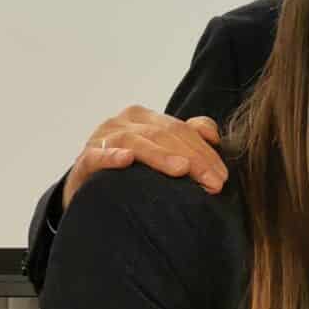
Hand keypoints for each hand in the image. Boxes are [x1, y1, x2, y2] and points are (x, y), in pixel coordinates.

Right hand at [59, 107, 225, 211]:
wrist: (87, 191)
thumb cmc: (128, 173)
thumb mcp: (159, 153)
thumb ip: (186, 138)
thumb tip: (213, 135)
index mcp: (144, 118)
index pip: (181, 129)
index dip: (205, 151)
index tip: (223, 176)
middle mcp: (123, 122)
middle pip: (164, 135)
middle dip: (193, 159)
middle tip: (213, 183)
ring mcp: (102, 138)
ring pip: (136, 141)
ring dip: (160, 156)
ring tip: (182, 170)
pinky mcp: (85, 159)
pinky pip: (98, 156)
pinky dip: (112, 156)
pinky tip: (127, 160)